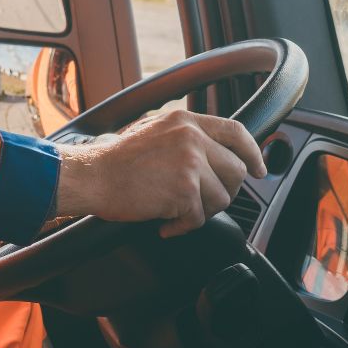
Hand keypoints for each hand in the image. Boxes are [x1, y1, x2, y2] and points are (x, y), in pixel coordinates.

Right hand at [54, 110, 266, 237]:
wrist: (90, 175)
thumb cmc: (114, 160)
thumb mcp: (152, 131)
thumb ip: (184, 136)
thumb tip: (214, 153)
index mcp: (184, 121)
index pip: (236, 132)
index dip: (252, 153)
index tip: (257, 169)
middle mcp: (191, 138)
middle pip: (235, 171)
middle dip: (222, 191)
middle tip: (198, 201)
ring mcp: (190, 164)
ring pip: (221, 198)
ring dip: (199, 211)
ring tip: (174, 210)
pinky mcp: (185, 191)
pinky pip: (199, 219)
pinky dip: (181, 226)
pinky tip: (163, 222)